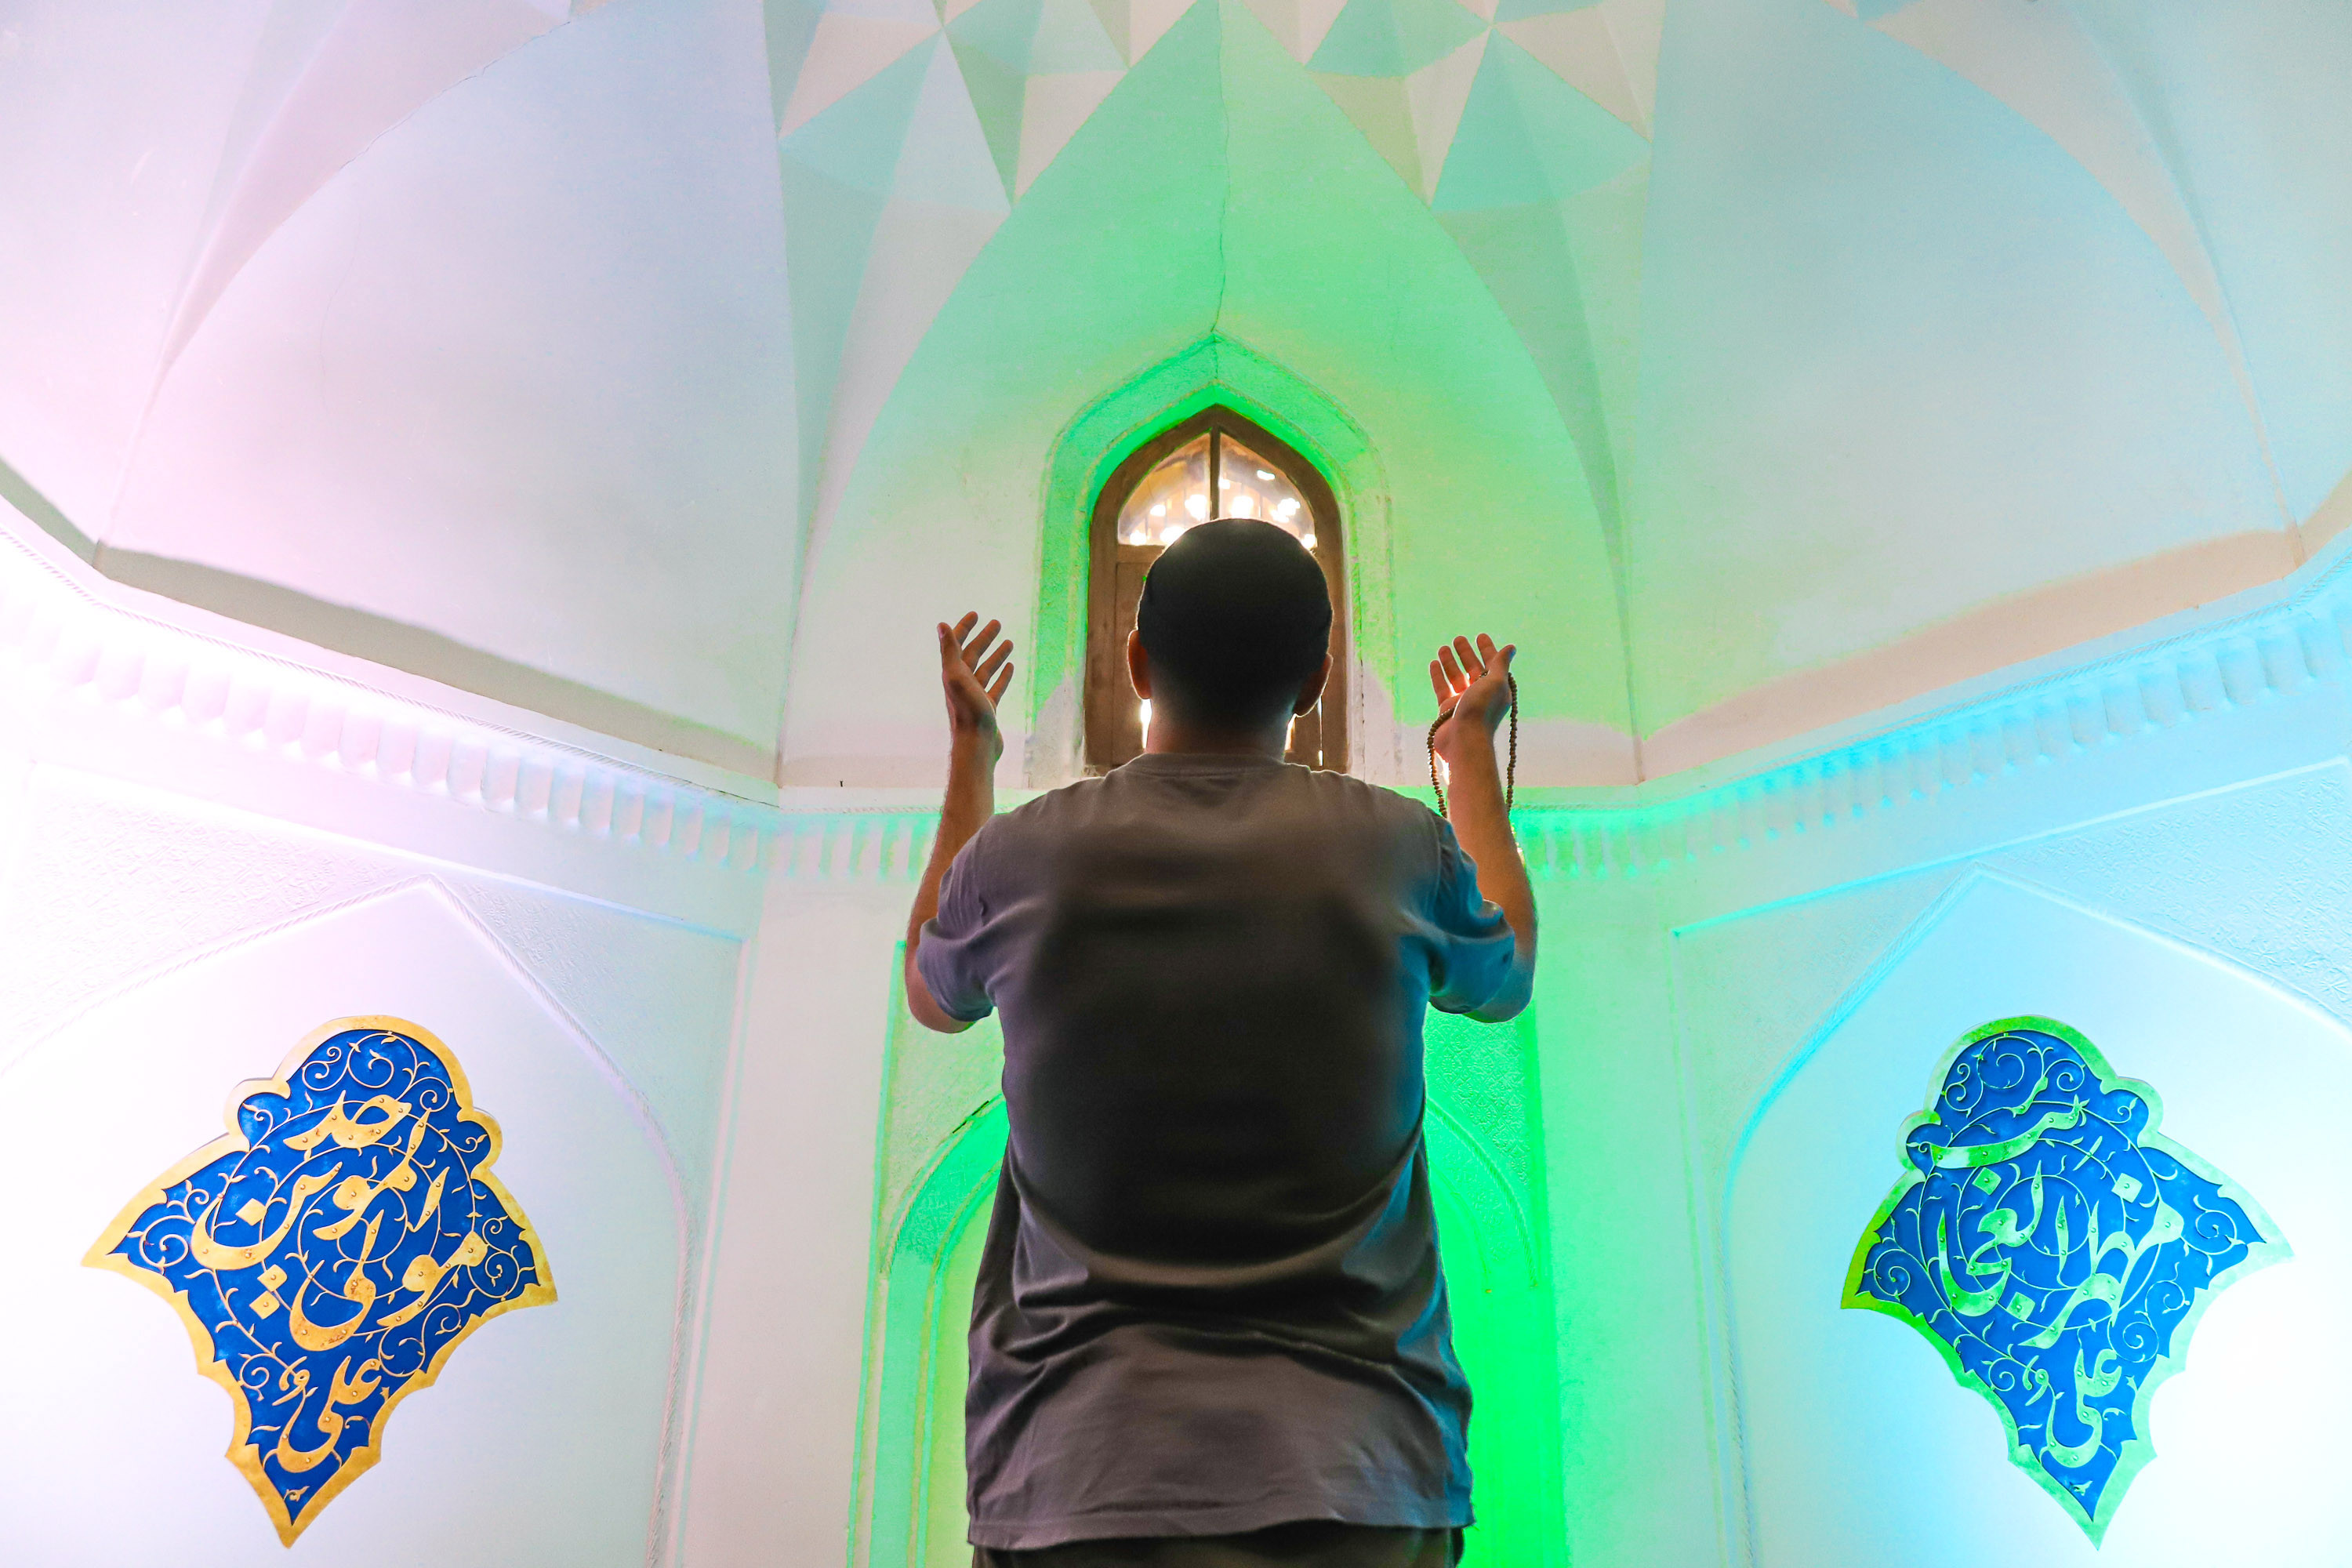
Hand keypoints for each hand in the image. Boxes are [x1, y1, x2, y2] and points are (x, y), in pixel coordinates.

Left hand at [940, 612, 1014, 756]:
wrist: (976, 745)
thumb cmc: (967, 712)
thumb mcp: (956, 676)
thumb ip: (949, 651)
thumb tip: (941, 624)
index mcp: (952, 674)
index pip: (957, 644)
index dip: (964, 628)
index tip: (976, 614)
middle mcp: (962, 683)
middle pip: (973, 654)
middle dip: (983, 638)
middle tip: (997, 623)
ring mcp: (975, 695)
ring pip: (986, 669)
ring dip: (996, 655)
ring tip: (1009, 642)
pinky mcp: (987, 708)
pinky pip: (996, 687)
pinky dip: (1003, 675)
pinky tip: (1010, 666)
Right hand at [1429, 634, 1514, 760]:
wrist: (1464, 740)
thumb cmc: (1482, 710)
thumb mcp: (1495, 682)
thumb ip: (1500, 663)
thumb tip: (1511, 647)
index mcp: (1497, 688)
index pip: (1493, 664)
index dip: (1487, 649)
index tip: (1480, 636)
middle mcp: (1481, 694)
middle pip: (1473, 669)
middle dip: (1467, 653)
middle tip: (1458, 639)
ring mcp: (1464, 702)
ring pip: (1457, 677)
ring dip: (1451, 662)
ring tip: (1444, 647)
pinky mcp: (1447, 709)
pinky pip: (1443, 688)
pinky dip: (1439, 675)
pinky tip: (1434, 663)